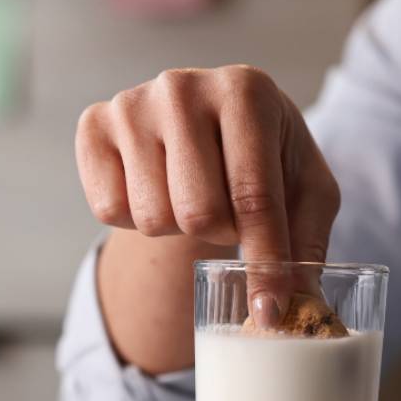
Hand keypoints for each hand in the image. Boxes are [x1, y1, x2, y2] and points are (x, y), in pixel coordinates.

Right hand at [75, 66, 339, 322]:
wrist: (207, 124)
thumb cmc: (264, 159)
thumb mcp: (304, 192)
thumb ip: (306, 246)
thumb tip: (299, 310)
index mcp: (246, 90)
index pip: (254, 196)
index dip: (263, 264)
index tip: (267, 314)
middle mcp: (183, 86)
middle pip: (197, 213)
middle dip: (218, 235)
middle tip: (226, 216)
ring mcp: (132, 103)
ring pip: (152, 217)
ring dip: (176, 227)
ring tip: (188, 196)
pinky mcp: (93, 124)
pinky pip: (108, 210)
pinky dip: (134, 218)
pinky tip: (153, 189)